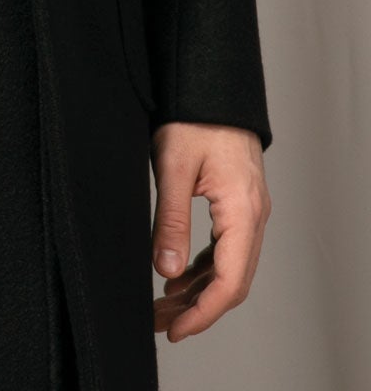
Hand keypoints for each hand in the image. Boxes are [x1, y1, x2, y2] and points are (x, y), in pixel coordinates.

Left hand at [150, 121, 270, 342]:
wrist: (211, 82)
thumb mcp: (172, 167)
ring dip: (198, 289)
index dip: (202, 314)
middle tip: (160, 323)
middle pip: (231, 280)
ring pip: (229, 265)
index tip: (175, 330)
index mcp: (242, 211)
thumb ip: (170, 221)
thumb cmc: (193, 117)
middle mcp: (253, 215)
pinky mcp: (239, 200)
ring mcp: (249, 208)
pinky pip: (226, 247)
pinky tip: (177, 275)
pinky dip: (203, 266)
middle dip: (196, 308)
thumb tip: (166, 270)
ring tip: (162, 305)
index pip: (229, 282)